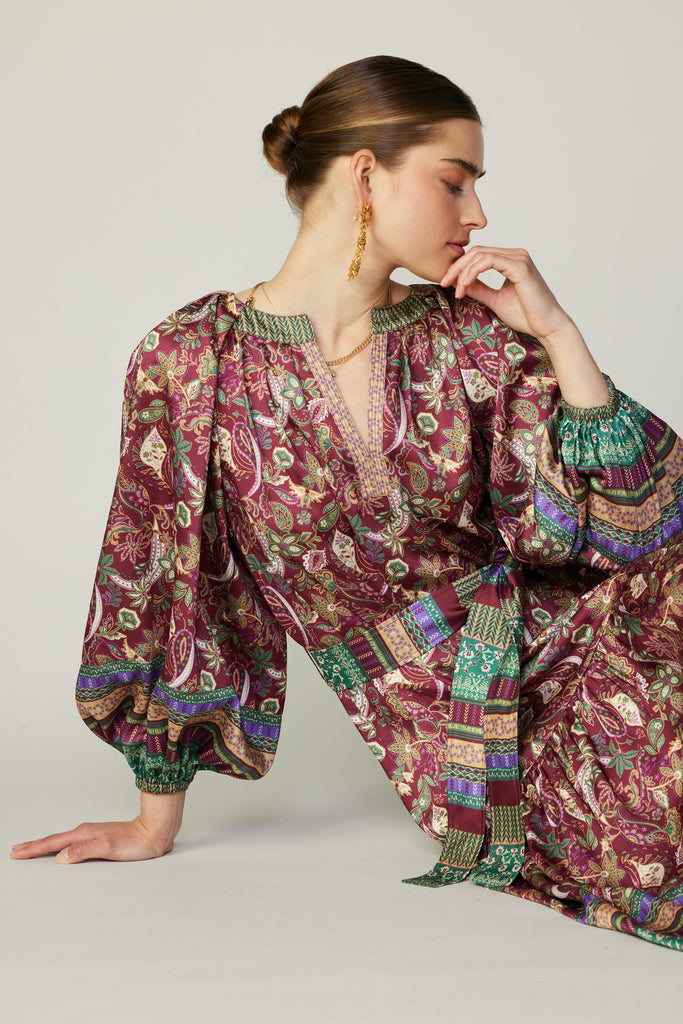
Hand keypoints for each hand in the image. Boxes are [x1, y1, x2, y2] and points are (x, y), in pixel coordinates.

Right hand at [10, 790, 185, 863]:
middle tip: (16, 849)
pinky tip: (59, 849)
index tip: (17, 852)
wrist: (154, 832)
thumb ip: (84, 851)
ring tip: (31, 848)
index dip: (35, 849)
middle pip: (54, 840)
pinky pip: (72, 842)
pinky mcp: (99, 838)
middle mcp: (86, 832)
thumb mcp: (109, 848)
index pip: (54, 843)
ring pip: (62, 840)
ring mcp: (92, 834)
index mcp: (85, 834)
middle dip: (34, 845)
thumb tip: (61, 857)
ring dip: (45, 845)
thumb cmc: (136, 841)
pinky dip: (59, 845)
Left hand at [440, 245, 573, 343]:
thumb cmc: (526, 315)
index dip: (459, 268)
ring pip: (480, 255)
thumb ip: (479, 289)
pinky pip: (488, 260)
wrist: (547, 326)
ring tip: (456, 289)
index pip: (478, 255)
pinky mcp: (520, 266)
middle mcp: (516, 255)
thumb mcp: (495, 300)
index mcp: (511, 260)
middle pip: (476, 252)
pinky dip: (473, 272)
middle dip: (456, 267)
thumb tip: (460, 283)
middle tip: (443, 283)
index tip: (447, 284)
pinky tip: (465, 285)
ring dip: (463, 271)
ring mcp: (518, 258)